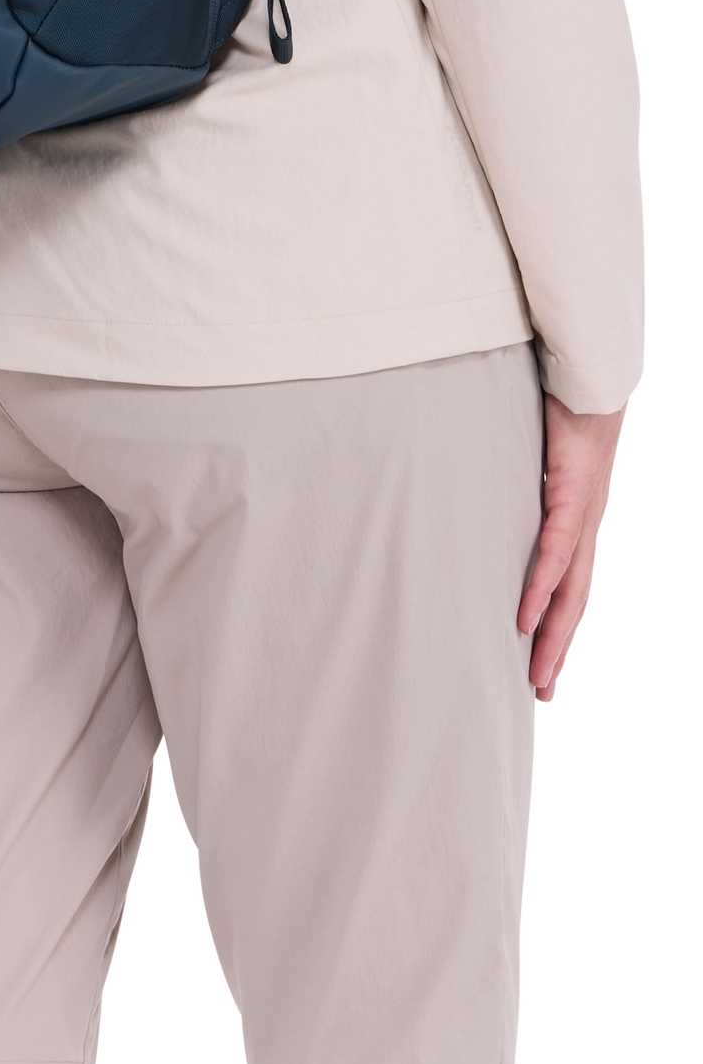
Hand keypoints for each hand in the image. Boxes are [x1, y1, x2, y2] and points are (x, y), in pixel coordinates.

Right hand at [518, 394, 624, 700]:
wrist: (591, 371)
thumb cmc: (559, 408)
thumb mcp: (527, 460)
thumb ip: (509, 487)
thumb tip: (472, 502)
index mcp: (577, 521)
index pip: (570, 586)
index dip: (558, 627)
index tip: (544, 666)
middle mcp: (586, 526)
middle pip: (574, 602)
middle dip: (558, 650)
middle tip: (541, 693)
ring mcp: (584, 514)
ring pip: (571, 590)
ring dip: (554, 636)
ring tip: (538, 675)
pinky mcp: (575, 494)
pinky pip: (556, 551)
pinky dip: (541, 588)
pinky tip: (526, 618)